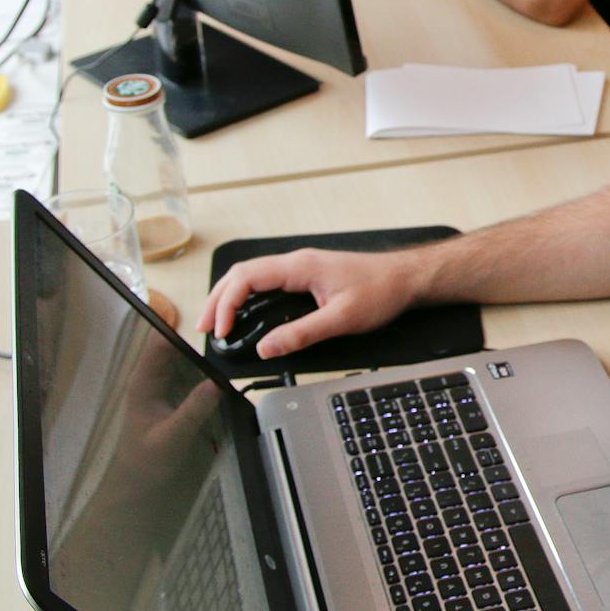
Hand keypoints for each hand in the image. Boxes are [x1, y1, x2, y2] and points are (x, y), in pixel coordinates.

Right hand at [197, 248, 421, 359]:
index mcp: (299, 267)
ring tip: (215, 322)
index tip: (219, 329)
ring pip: (252, 276)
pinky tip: (244, 312)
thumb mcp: (340, 318)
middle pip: (241, 274)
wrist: (405, 278)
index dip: (226, 303)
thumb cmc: (380, 290)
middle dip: (217, 299)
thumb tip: (266, 348)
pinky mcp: (306, 276)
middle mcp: (295, 262)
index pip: (247, 278)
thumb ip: (301, 334)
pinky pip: (266, 281)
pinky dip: (247, 296)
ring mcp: (299, 267)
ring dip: (230, 296)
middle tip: (204, 328)